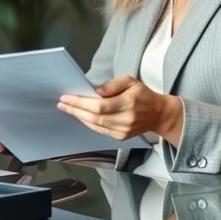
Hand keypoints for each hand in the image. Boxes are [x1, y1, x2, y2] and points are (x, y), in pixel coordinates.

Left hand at [58, 76, 182, 145]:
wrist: (159, 114)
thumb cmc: (143, 94)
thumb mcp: (131, 81)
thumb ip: (113, 85)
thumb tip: (95, 91)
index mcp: (129, 103)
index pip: (100, 105)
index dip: (81, 103)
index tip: (67, 97)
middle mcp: (126, 119)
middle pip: (95, 117)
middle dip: (76, 110)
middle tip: (62, 103)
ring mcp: (123, 131)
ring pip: (96, 126)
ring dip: (79, 117)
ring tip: (67, 109)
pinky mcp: (121, 137)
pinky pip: (100, 131)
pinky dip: (88, 123)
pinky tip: (80, 116)